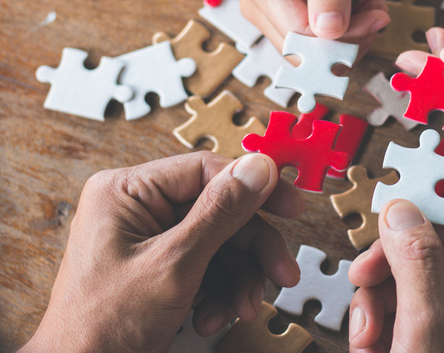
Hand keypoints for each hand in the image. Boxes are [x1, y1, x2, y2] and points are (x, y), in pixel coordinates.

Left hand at [22, 152, 304, 351]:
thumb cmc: (103, 327)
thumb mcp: (174, 264)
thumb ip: (220, 213)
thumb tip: (258, 167)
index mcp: (128, 192)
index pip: (205, 171)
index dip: (253, 186)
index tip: (289, 204)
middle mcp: (140, 210)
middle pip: (221, 211)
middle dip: (252, 249)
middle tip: (280, 271)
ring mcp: (153, 240)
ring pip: (222, 242)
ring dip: (239, 279)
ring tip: (242, 307)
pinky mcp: (164, 268)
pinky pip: (210, 266)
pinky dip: (221, 293)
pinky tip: (213, 316)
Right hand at [240, 0, 389, 55]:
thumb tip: (328, 32)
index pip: (301, 36)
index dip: (342, 39)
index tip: (376, 18)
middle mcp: (258, 4)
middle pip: (304, 51)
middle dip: (348, 41)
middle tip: (379, 14)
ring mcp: (268, 14)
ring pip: (312, 53)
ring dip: (349, 39)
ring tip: (371, 8)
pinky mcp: (283, 20)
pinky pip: (316, 44)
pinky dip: (344, 35)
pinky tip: (360, 11)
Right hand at [348, 199, 443, 351]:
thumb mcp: (428, 330)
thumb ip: (417, 264)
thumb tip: (404, 211)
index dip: (437, 231)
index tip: (397, 227)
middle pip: (438, 265)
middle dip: (393, 275)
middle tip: (364, 274)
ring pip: (413, 291)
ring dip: (377, 305)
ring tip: (365, 333)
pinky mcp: (432, 351)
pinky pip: (401, 319)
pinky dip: (376, 328)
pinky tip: (367, 346)